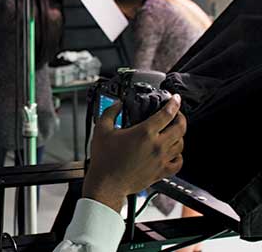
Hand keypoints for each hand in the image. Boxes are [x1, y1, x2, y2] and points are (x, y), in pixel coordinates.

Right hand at [82, 94, 185, 211]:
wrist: (106, 184)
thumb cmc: (105, 161)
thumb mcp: (101, 130)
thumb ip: (110, 112)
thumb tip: (117, 105)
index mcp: (144, 133)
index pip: (167, 114)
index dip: (174, 103)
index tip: (175, 99)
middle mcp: (156, 146)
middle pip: (180, 128)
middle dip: (181, 117)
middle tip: (176, 113)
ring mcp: (160, 160)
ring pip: (181, 144)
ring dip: (179, 135)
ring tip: (173, 131)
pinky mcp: (160, 172)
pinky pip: (178, 163)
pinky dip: (179, 155)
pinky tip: (173, 152)